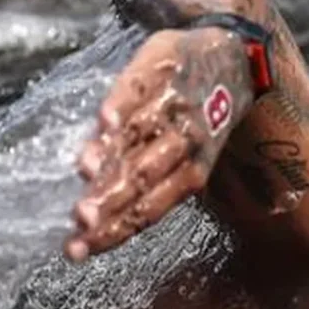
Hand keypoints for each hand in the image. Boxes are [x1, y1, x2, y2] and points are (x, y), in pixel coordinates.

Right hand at [65, 27, 253, 261]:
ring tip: (86, 172)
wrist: (232, 59)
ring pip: (143, 136)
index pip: (148, 210)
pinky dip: (126, 103)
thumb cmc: (196, 117)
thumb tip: (89, 184)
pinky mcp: (164, 68)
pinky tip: (106, 120)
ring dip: (115, 154)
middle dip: (112, 199)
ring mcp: (175, 105)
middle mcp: (187, 142)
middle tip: (81, 217)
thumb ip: (138, 170)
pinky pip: (142, 90)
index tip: (76, 249)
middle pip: (145, 177)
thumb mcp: (182, 152)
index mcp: (192, 171)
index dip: (113, 230)